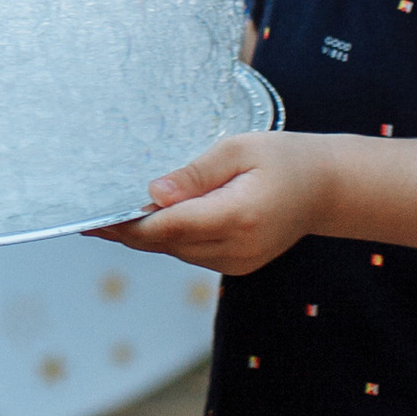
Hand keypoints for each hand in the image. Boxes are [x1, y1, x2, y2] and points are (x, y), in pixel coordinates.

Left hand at [96, 132, 325, 275]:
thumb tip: (152, 192)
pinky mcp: (236, 266)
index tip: (94, 218)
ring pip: (175, 251)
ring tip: (112, 215)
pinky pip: (191, 253)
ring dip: (147, 235)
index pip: (168, 227)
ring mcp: (237, 263)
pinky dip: (170, 238)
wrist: (327, 189)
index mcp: (237, 216)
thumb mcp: (238, 149)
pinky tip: (150, 221)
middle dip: (128, 231)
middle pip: (166, 244)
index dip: (127, 225)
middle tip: (89, 217)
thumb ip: (195, 174)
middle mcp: (236, 248)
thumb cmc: (284, 158)